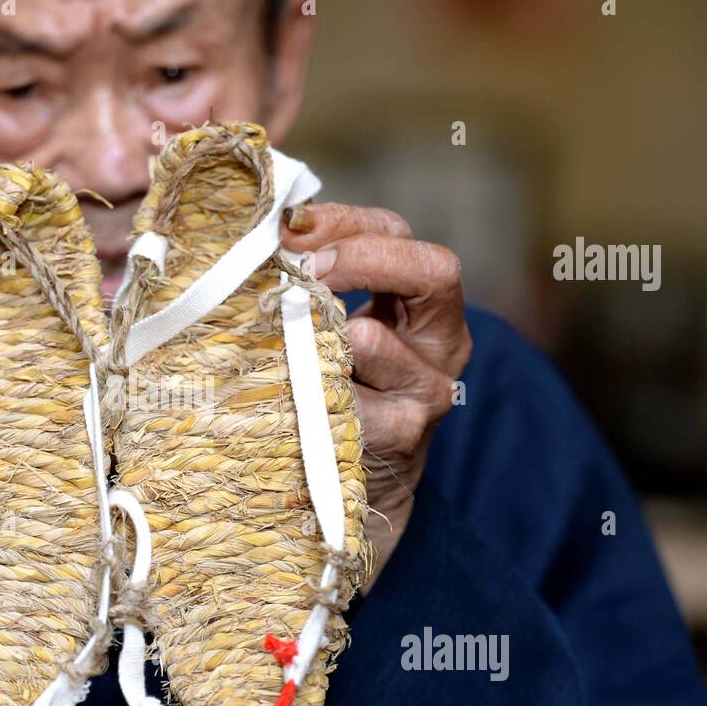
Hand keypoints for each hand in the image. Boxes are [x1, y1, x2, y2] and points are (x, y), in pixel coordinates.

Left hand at [281, 203, 471, 587]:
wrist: (357, 483)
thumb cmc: (335, 390)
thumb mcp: (332, 327)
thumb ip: (314, 280)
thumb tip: (263, 234)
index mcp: (422, 301)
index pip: (397, 233)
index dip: (345, 222)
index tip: (289, 232)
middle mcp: (443, 340)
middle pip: (432, 270)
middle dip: (359, 259)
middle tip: (303, 272)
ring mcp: (430, 389)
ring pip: (372, 339)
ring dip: (314, 337)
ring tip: (281, 347)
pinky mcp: (405, 435)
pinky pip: (347, 402)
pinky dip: (308, 395)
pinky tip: (288, 400)